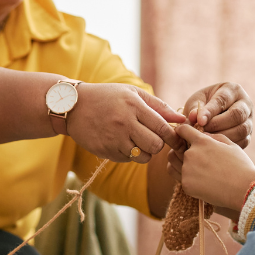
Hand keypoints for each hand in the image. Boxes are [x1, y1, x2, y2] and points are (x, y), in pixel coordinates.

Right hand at [66, 83, 184, 163]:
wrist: (73, 106)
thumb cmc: (107, 97)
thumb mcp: (132, 94)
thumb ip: (158, 106)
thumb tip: (182, 118)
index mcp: (134, 106)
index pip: (163, 128)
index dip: (173, 136)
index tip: (175, 138)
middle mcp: (124, 123)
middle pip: (156, 146)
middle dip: (158, 145)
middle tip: (153, 138)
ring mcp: (114, 138)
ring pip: (143, 156)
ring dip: (145, 152)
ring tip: (137, 141)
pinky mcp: (105, 151)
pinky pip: (127, 160)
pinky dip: (129, 155)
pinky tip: (122, 143)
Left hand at [167, 124, 254, 209]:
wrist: (244, 190)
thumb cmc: (240, 166)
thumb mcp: (230, 145)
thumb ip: (213, 136)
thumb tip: (202, 134)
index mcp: (201, 141)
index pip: (182, 130)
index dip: (182, 131)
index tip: (184, 135)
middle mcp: (191, 154)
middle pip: (176, 147)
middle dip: (182, 148)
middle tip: (194, 156)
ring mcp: (187, 170)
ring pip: (174, 161)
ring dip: (181, 161)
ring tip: (196, 168)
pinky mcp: (186, 185)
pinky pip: (178, 177)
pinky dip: (186, 177)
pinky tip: (199, 180)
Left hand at [182, 82, 252, 146]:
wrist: (210, 117)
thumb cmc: (202, 105)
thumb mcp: (196, 102)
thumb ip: (194, 108)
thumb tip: (193, 117)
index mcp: (232, 90)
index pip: (223, 99)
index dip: (211, 111)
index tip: (199, 121)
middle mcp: (245, 104)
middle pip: (237, 114)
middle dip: (218, 124)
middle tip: (202, 131)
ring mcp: (249, 120)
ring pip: (241, 129)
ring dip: (223, 136)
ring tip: (206, 139)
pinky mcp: (248, 135)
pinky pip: (242, 141)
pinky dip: (228, 145)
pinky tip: (214, 146)